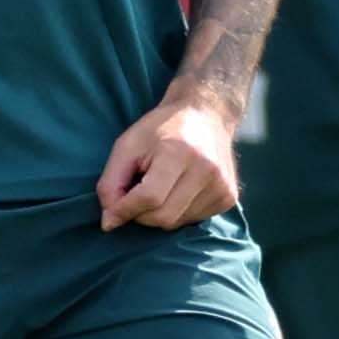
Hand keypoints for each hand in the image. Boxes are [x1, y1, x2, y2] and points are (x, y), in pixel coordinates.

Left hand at [95, 89, 239, 229]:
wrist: (207, 115)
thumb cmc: (160, 129)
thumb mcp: (127, 146)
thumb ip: (111, 183)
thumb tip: (109, 223)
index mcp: (180, 152)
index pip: (149, 197)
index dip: (124, 209)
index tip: (111, 211)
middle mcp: (207, 171)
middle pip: (162, 217)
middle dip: (139, 214)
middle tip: (135, 194)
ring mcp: (222, 186)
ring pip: (176, 223)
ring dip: (158, 213)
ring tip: (160, 185)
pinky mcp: (229, 198)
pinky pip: (191, 221)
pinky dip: (176, 212)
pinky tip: (178, 189)